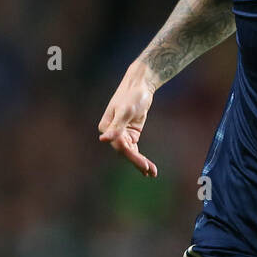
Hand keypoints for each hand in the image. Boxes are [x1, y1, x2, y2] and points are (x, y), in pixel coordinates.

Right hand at [97, 61, 158, 176]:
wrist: (140, 83)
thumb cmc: (132, 94)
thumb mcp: (126, 111)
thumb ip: (116, 126)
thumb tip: (103, 139)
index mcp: (106, 127)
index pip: (120, 146)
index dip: (133, 157)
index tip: (145, 165)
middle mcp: (111, 132)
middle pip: (125, 151)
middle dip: (138, 162)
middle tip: (151, 172)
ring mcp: (121, 133)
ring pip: (130, 152)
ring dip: (140, 162)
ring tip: (153, 173)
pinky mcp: (130, 132)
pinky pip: (134, 148)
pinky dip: (140, 156)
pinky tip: (148, 167)